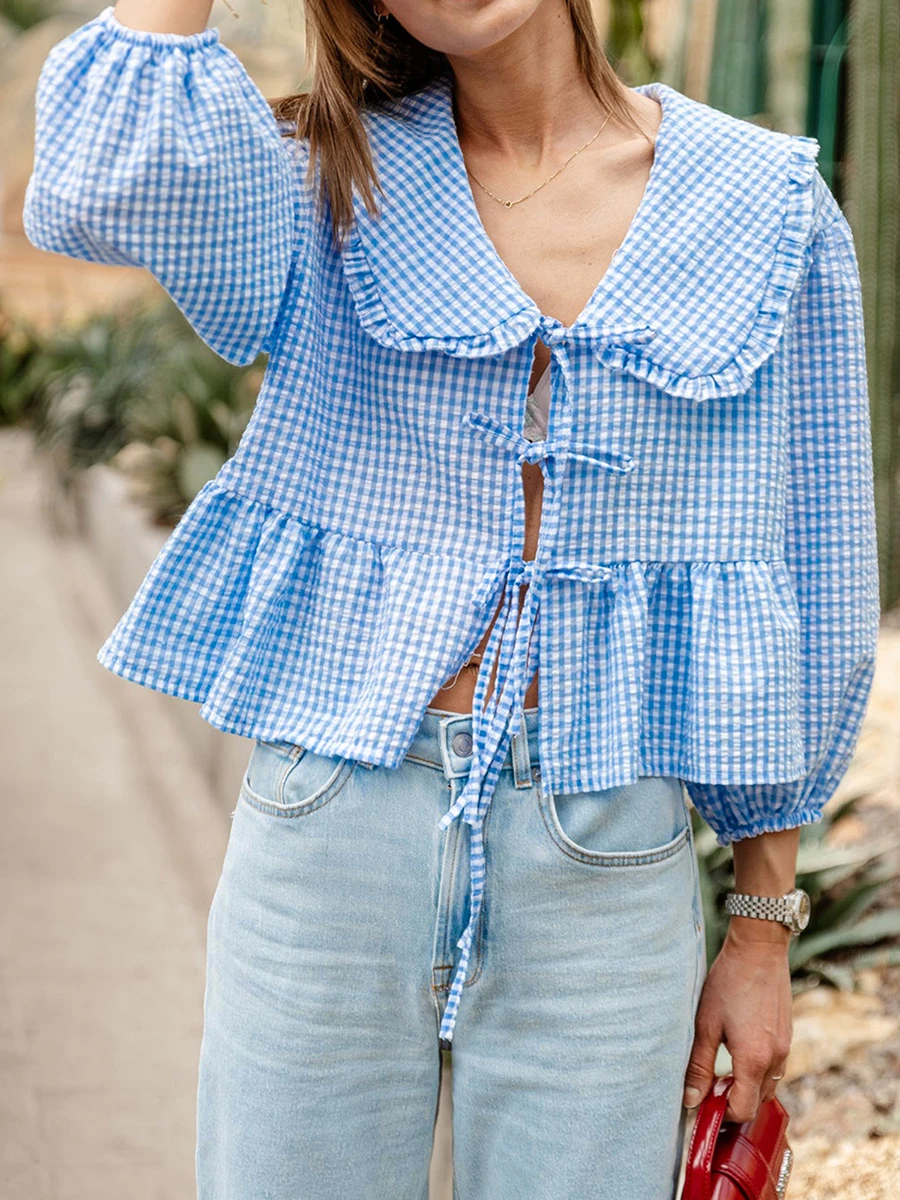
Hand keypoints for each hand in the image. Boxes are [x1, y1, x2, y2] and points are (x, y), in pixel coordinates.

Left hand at [683, 919, 792, 1122]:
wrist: (759, 950)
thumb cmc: (728, 982)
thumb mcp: (706, 1023)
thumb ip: (699, 1065)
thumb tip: (691, 1100)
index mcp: (754, 1059)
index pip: (743, 1110)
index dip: (722, 1114)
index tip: (703, 1102)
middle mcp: (775, 1058)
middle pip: (758, 1101)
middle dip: (734, 1102)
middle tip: (709, 1087)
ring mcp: (784, 1047)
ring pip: (768, 1085)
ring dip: (747, 1087)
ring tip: (721, 1069)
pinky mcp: (786, 1035)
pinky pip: (774, 1067)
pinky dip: (757, 1071)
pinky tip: (737, 1050)